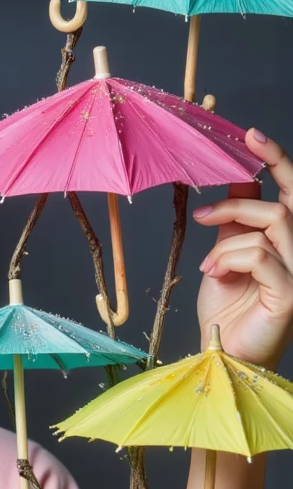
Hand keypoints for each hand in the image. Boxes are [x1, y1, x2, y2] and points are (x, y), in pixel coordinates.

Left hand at [192, 128, 292, 370]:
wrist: (222, 353)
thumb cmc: (227, 309)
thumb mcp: (225, 254)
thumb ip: (235, 221)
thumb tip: (237, 181)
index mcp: (287, 238)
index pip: (291, 189)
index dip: (274, 158)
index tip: (248, 135)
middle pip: (286, 201)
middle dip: (244, 198)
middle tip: (204, 213)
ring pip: (270, 225)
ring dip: (228, 239)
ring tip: (207, 266)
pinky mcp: (290, 293)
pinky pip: (261, 255)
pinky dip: (229, 260)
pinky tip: (214, 275)